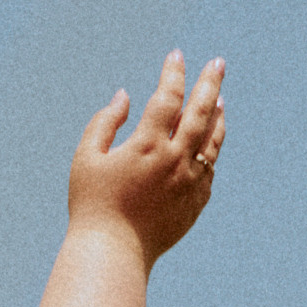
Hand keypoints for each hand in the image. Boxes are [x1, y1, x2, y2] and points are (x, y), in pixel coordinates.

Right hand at [66, 51, 226, 266]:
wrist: (113, 251)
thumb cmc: (92, 203)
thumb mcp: (86, 157)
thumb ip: (105, 121)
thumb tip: (126, 95)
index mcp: (146, 145)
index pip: (168, 97)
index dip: (173, 72)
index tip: (177, 54)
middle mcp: (175, 160)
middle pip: (201, 111)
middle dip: (210, 82)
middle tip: (218, 62)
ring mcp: (190, 182)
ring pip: (213, 140)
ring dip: (217, 115)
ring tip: (220, 99)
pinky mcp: (196, 201)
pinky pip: (210, 168)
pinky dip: (212, 148)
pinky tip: (210, 140)